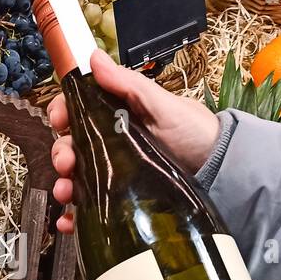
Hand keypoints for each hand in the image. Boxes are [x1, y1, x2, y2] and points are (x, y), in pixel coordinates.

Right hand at [50, 50, 222, 232]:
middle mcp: (110, 143)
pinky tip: (69, 221)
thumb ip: (128, 84)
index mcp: (115, 114)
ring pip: (76, 177)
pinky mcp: (119, 200)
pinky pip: (90, 208)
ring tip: (67, 193)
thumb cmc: (194, 132)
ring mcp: (114, 173)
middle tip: (66, 162)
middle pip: (71, 145)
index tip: (60, 121)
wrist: (219, 171)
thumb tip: (94, 58)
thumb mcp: (162, 104)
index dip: (62, 113)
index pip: (77, 109)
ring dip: (63, 184)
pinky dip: (74, 216)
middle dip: (61, 153)